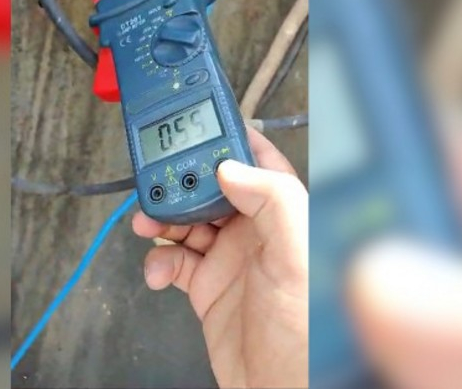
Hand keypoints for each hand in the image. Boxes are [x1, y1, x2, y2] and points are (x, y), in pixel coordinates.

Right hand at [132, 128, 307, 388]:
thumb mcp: (300, 261)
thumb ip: (275, 205)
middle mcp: (262, 233)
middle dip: (184, 178)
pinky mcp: (209, 287)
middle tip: (163, 180)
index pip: (261, 161)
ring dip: (163, 216)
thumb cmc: (312, 338)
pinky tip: (158, 270)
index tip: (202, 123)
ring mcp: (233, 259)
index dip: (232, 138)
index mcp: (291, 216)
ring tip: (149, 220)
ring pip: (189, 219)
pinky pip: (173, 260)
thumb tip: (233, 169)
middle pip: (214, 185)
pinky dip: (158, 260)